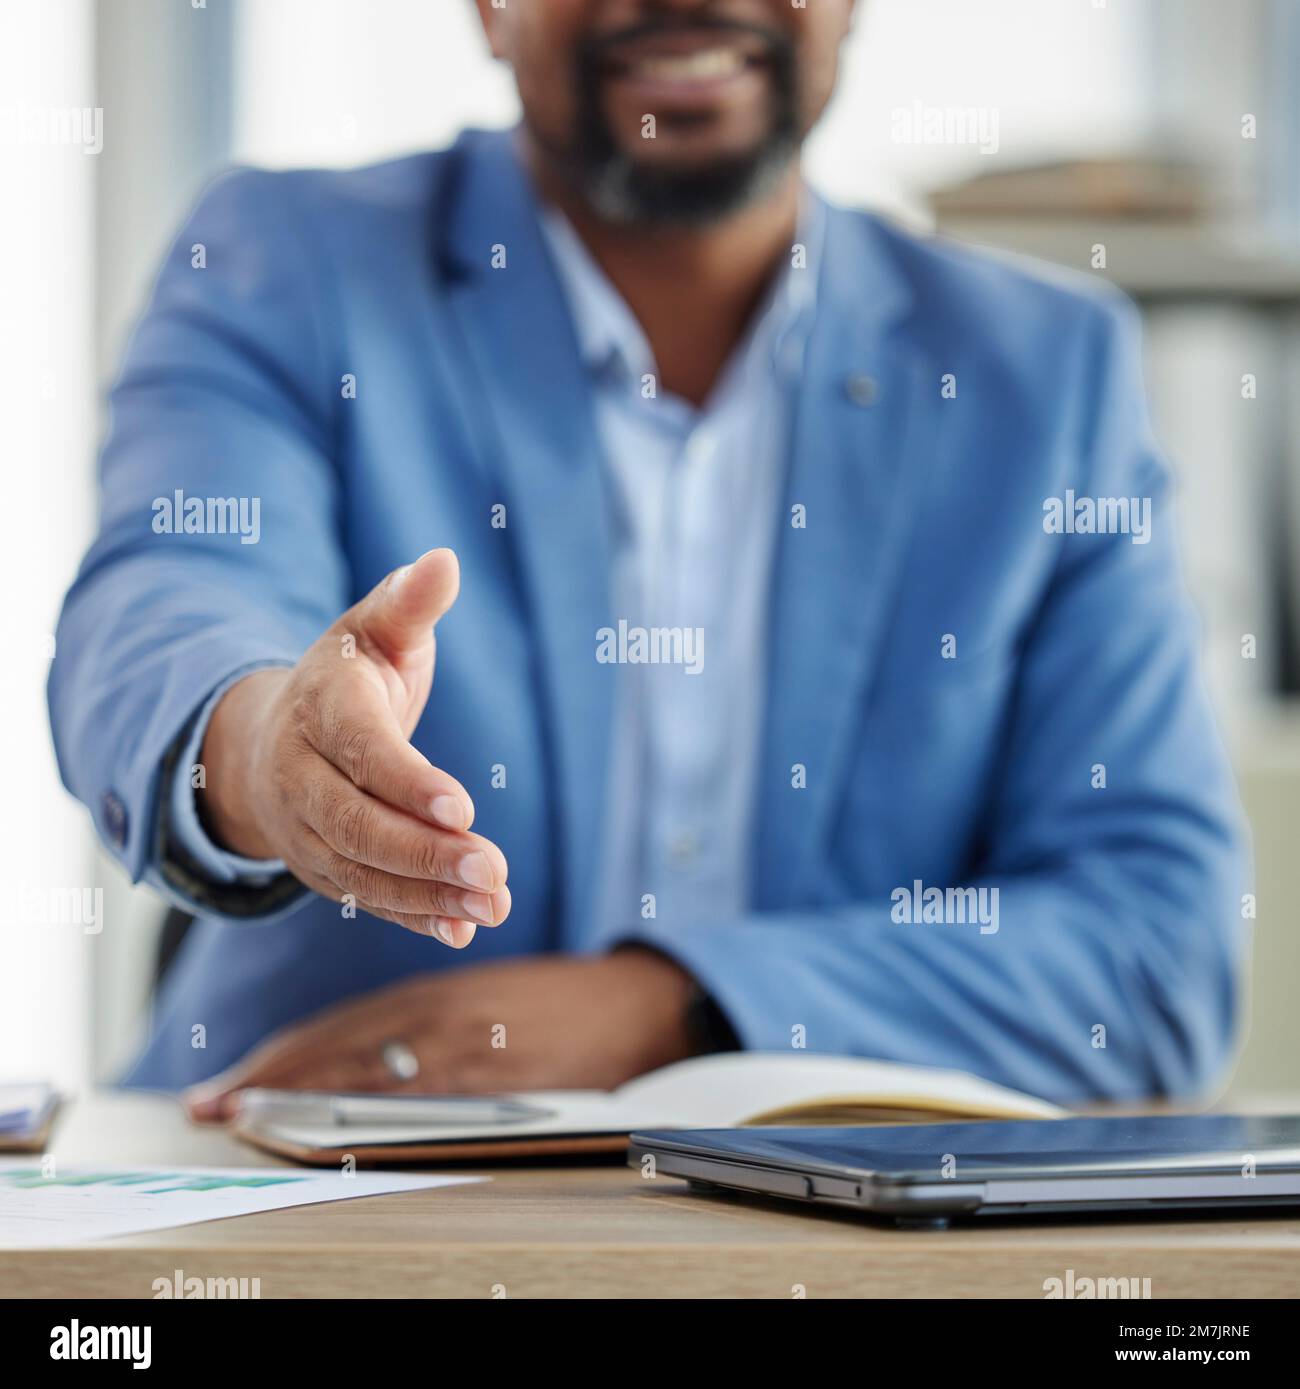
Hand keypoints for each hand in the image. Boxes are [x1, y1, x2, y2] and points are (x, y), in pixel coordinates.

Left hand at [183, 948, 696, 1121]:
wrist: (632, 1006)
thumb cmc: (551, 1002)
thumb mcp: (482, 994)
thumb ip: (424, 1018)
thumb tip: (354, 1057)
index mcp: (438, 996)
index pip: (341, 1030)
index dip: (281, 1056)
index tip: (230, 1083)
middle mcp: (443, 1025)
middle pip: (339, 1058)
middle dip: (269, 1083)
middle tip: (212, 1108)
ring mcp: (468, 1063)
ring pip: (367, 1086)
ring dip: (300, 1104)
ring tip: (245, 1122)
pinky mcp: (497, 1095)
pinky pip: (420, 1112)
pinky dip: (366, 1125)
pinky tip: (332, 1139)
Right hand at [199, 548, 508, 945]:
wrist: (275, 735)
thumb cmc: (347, 675)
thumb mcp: (374, 628)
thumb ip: (409, 602)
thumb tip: (445, 559)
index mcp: (318, 708)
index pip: (361, 752)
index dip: (407, 781)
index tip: (464, 805)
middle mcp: (300, 775)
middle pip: (356, 825)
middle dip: (425, 853)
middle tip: (494, 869)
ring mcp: (305, 829)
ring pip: (361, 872)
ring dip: (428, 894)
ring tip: (495, 903)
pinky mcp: (322, 867)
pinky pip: (365, 898)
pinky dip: (414, 917)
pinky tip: (463, 928)